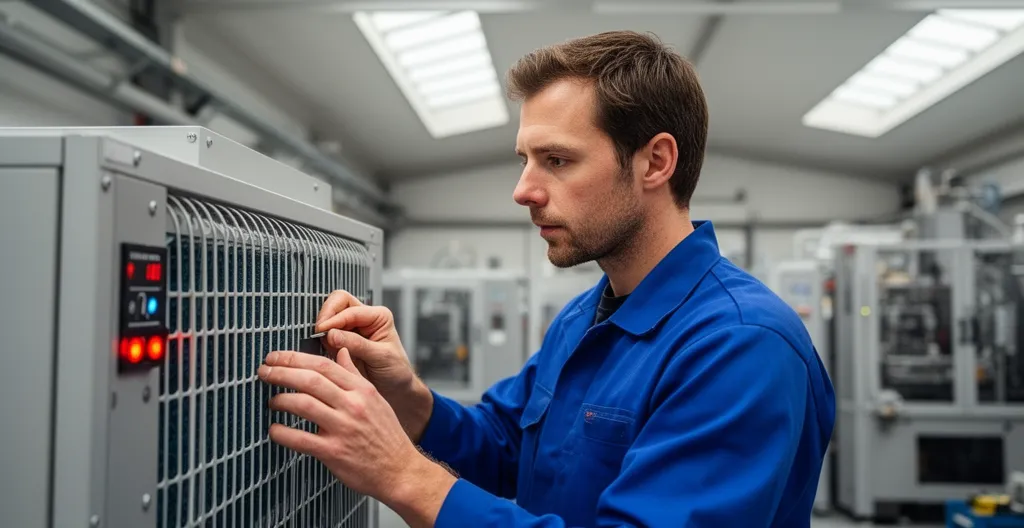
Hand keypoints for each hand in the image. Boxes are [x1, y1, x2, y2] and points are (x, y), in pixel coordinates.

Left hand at [259, 348, 455, 516]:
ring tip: (272, 401)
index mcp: (362, 390)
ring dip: (280, 400)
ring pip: (303, 404)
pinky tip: (274, 430)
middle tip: (264, 372)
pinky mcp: (334, 453)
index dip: (294, 358)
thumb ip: (355, 375)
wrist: (400, 470)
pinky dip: (282, 433)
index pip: (324, 364)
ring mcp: (343, 429)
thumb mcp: (376, 399)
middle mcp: (353, 406)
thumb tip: (341, 352)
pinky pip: (300, 439)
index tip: (276, 357)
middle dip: (281, 372)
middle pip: (310, 379)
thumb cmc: (387, 435)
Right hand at [315, 290, 432, 439]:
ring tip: (322, 345)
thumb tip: (332, 334)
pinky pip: (325, 334)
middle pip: (337, 302)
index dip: (334, 319)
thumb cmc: (396, 372)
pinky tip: (323, 351)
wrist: (396, 390)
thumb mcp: (380, 357)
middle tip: (319, 332)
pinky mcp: (341, 342)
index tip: (323, 331)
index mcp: (378, 316)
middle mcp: (364, 319)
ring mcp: (351, 329)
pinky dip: (321, 340)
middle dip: (326, 315)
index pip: (350, 308)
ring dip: (322, 328)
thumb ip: (357, 344)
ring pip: (329, 316)